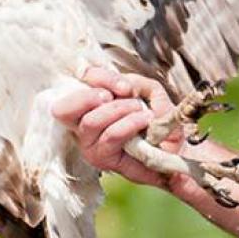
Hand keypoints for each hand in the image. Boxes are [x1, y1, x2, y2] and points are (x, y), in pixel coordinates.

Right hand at [52, 67, 184, 187]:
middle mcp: (82, 124)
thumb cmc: (158, 123)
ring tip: (142, 112)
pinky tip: (144, 121)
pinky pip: (110, 137)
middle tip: (123, 95)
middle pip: (64, 108)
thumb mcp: (151, 93)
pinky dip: (128, 125)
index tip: (125, 86)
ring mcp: (89, 143)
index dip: (97, 78)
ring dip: (119, 110)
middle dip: (93, 96)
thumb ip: (137, 82)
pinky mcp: (101, 159)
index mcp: (89, 104)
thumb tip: (125, 82)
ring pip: (90, 122)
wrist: (174, 150)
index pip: (77, 84)